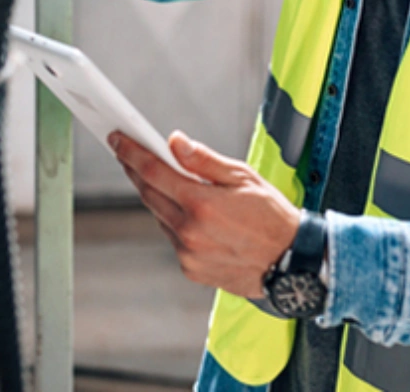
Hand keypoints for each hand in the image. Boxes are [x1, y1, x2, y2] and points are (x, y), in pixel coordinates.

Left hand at [111, 130, 299, 299]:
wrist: (292, 262)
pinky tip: (188, 212)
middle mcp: (189, 231)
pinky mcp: (190, 269)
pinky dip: (174, 221)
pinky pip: (173, 237)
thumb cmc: (272, 215)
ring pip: (159, 216)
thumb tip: (174, 142)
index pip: (153, 171)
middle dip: (136, 171)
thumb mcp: (243, 176)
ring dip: (157, 196)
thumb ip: (204, 160)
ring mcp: (187, 253)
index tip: (117, 139)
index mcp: (201, 203)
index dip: (131, 152)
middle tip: (128, 152)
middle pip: (149, 193)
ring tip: (164, 179)